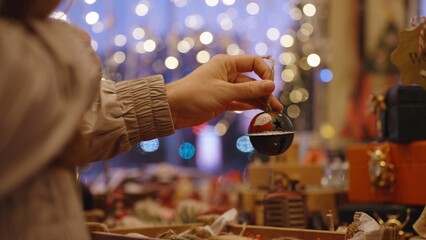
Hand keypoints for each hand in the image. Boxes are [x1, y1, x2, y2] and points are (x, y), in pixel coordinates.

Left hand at [166, 54, 282, 129]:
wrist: (173, 109)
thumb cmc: (195, 94)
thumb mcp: (224, 92)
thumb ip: (248, 91)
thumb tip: (271, 86)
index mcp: (226, 64)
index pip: (253, 62)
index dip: (264, 73)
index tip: (271, 86)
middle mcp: (227, 74)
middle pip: (252, 81)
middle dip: (265, 92)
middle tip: (276, 106)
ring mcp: (225, 88)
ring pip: (248, 93)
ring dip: (259, 102)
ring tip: (274, 112)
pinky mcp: (222, 101)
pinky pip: (241, 102)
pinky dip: (250, 107)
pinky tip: (261, 112)